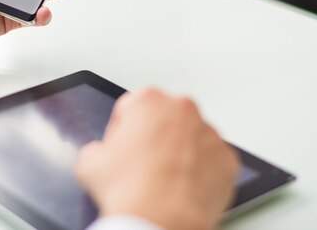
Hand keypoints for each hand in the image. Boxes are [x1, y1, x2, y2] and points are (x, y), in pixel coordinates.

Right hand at [75, 89, 237, 229]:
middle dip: (154, 136)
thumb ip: (97, 147)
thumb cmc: (130, 190)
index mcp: (149, 100)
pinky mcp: (227, 158)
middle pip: (164, 117)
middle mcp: (182, 109)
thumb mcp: (89, 162)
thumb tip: (100, 154)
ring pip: (190, 136)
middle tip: (142, 164)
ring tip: (163, 179)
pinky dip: (199, 171)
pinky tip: (181, 187)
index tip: (121, 146)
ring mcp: (209, 133)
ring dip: (178, 151)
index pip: (131, 107)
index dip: (122, 130)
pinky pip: (211, 160)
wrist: (160, 223)